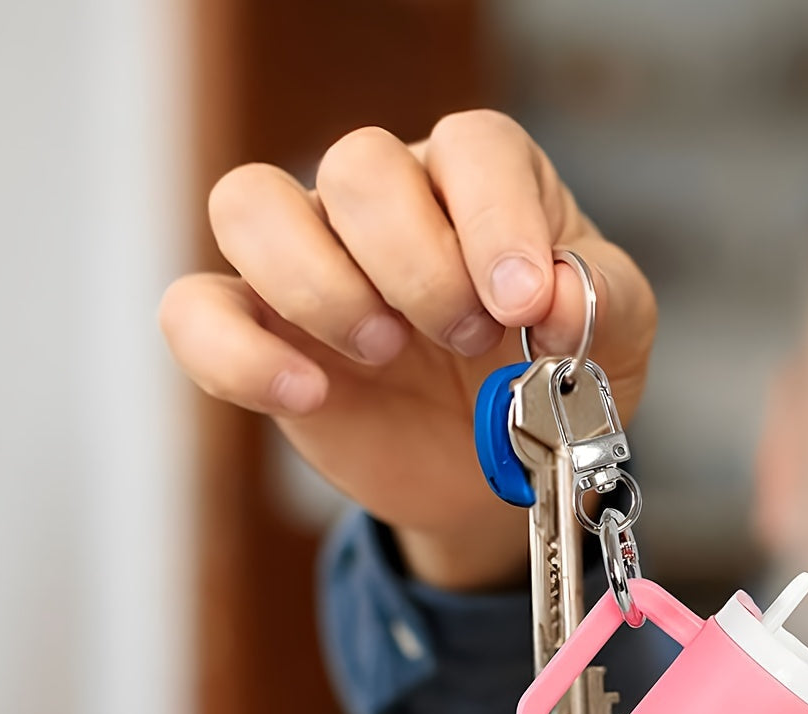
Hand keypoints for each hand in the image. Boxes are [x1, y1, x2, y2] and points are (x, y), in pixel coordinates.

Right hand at [159, 110, 656, 588]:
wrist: (494, 473)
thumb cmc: (548, 382)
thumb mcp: (612, 343)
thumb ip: (601, 303)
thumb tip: (557, 296)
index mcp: (483, 186)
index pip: (473, 147)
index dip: (495, 218)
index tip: (519, 302)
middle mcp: (390, 205)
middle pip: (359, 166)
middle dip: (414, 263)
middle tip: (461, 335)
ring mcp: (314, 262)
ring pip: (251, 203)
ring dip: (320, 283)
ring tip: (384, 349)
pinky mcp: (261, 331)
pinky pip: (196, 309)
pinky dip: (237, 351)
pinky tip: (307, 393)